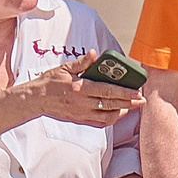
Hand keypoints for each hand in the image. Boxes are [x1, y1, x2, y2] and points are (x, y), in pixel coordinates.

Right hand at [15, 54, 143, 129]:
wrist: (36, 99)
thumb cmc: (50, 82)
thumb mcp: (65, 68)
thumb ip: (82, 63)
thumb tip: (94, 54)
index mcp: (80, 88)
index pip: (107, 91)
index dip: (124, 92)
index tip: (137, 91)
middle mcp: (82, 103)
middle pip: (111, 105)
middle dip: (129, 103)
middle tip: (141, 100)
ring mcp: (81, 114)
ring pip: (107, 117)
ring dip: (122, 112)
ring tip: (132, 106)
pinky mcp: (79, 120)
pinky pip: (99, 123)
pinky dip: (110, 119)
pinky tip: (117, 113)